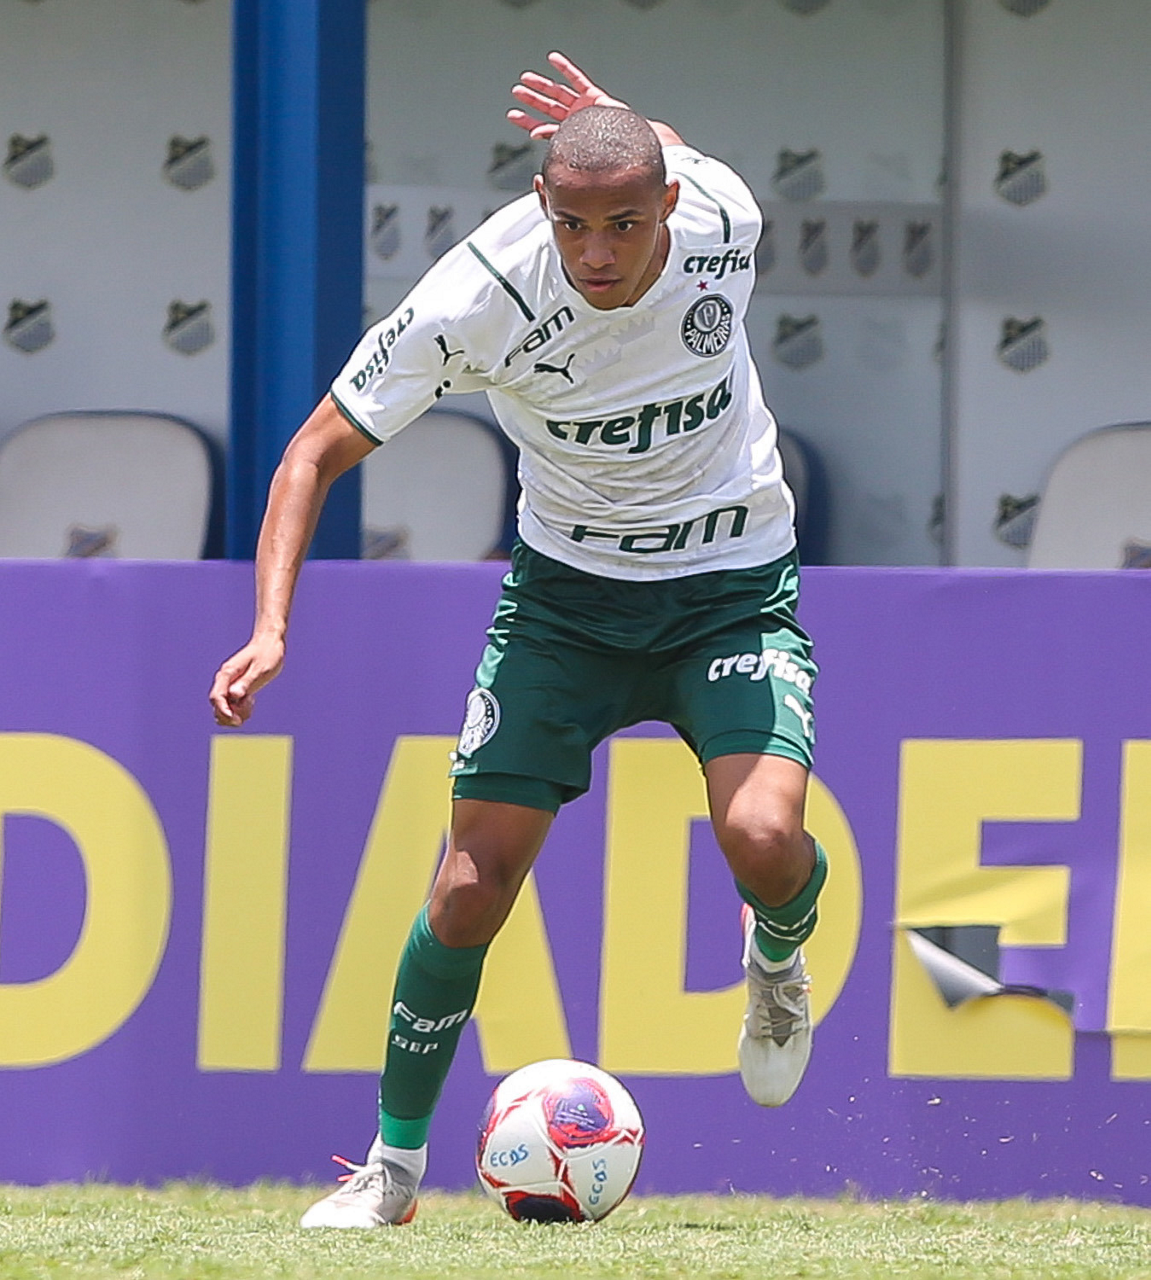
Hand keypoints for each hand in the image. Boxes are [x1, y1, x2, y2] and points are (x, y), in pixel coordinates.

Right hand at [209, 634, 284, 726]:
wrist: (269, 643)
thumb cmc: (267, 655)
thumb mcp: (261, 669)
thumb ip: (247, 682)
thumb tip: (234, 695)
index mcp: (228, 673)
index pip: (218, 696)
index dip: (223, 710)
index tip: (236, 720)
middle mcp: (224, 679)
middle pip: (217, 704)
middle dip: (228, 716)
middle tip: (246, 717)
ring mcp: (229, 684)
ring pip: (224, 707)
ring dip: (235, 713)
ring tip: (250, 705)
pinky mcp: (236, 687)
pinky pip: (232, 704)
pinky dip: (239, 709)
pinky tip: (251, 702)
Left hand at [507, 51, 628, 140]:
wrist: (631, 147)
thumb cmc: (607, 154)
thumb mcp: (577, 148)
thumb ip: (554, 139)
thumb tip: (533, 134)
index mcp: (569, 136)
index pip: (543, 127)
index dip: (528, 121)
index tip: (512, 115)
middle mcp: (575, 120)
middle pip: (549, 107)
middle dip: (532, 99)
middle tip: (516, 92)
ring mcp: (584, 107)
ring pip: (559, 93)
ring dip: (542, 85)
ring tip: (526, 78)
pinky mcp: (594, 96)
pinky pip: (577, 79)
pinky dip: (565, 68)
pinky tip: (552, 59)